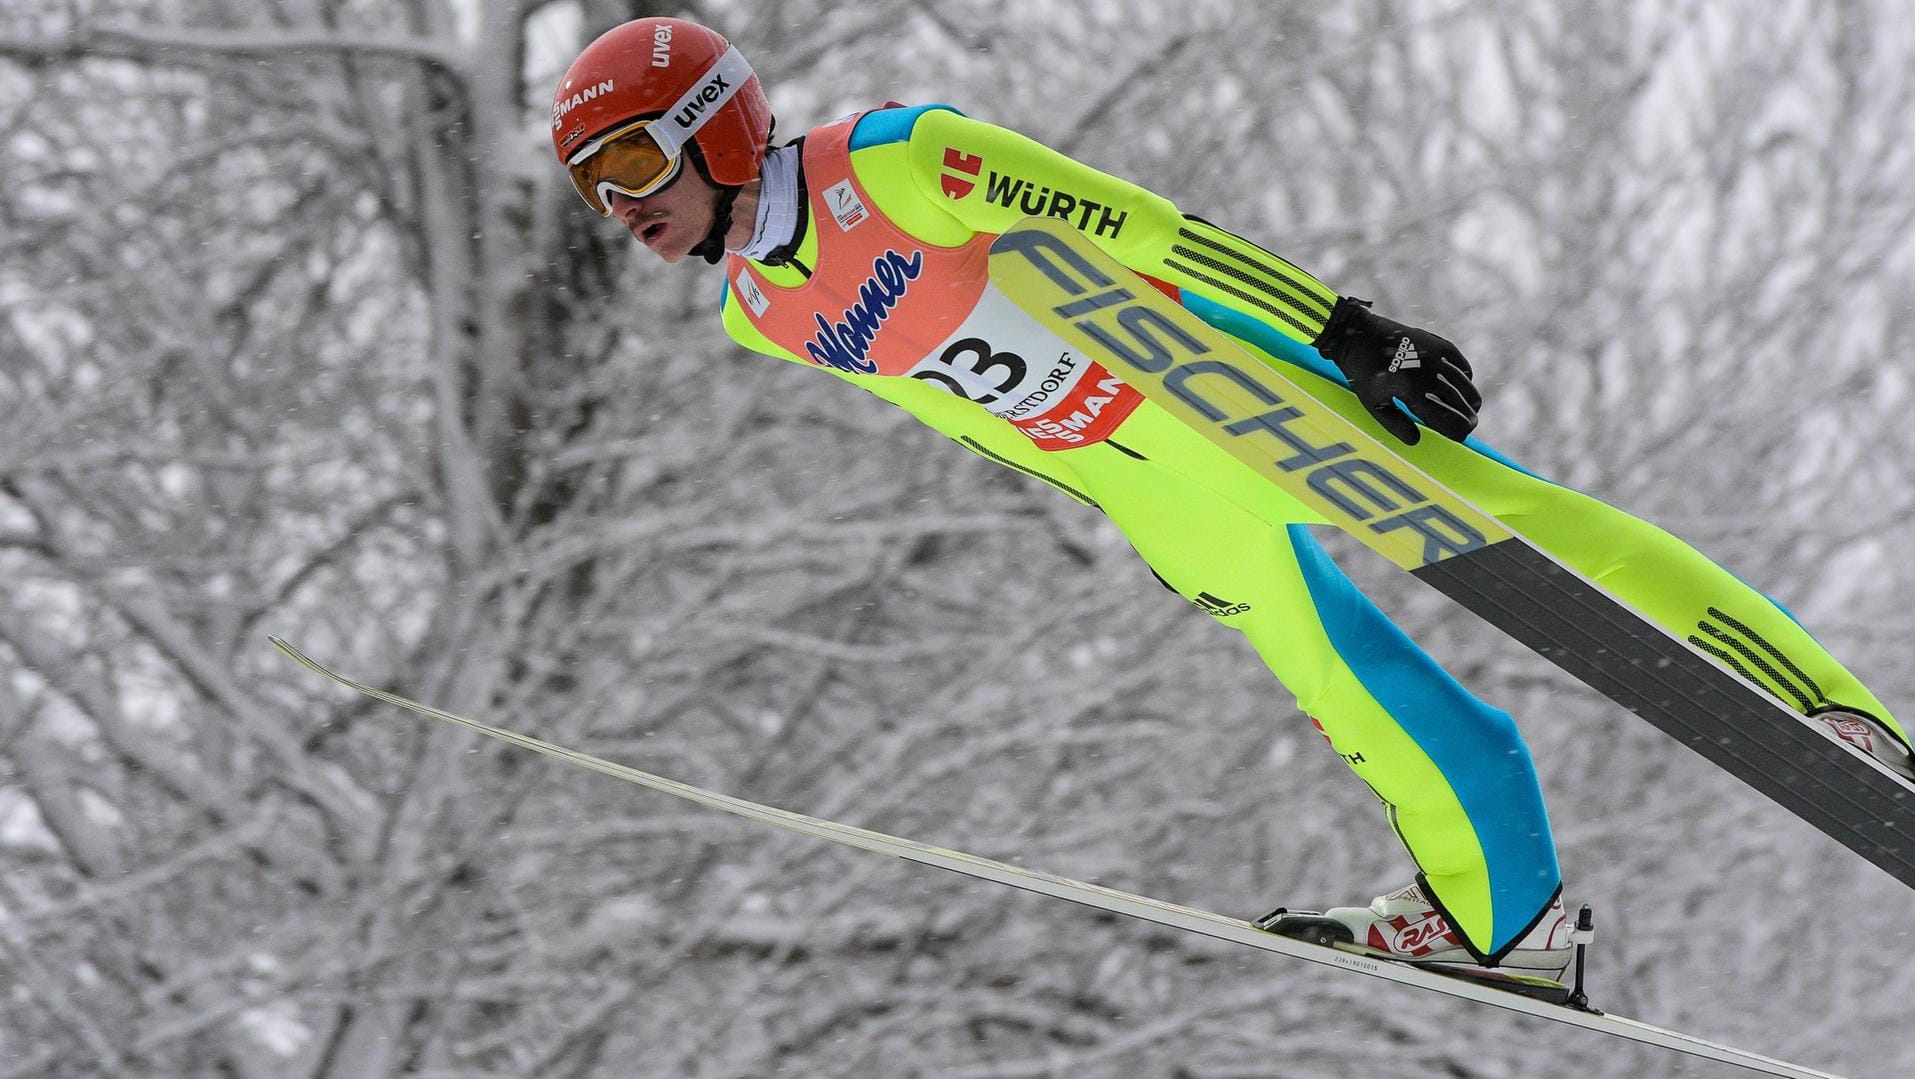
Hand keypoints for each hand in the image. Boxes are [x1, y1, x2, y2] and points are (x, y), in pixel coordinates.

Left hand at [1312, 297, 1480, 444]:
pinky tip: (1463, 385)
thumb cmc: (1363, 374)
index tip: (1461, 438)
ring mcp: (1435, 356)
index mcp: (1411, 390)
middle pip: (1457, 401)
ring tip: (1474, 409)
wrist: (1358, 335)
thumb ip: (1395, 424)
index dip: (1455, 430)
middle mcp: (1428, 372)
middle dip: (1467, 417)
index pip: (1442, 417)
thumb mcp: (1374, 403)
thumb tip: (1416, 441)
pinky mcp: (1437, 343)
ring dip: (1470, 398)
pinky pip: (1459, 364)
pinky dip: (1465, 376)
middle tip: (1472, 426)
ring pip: (1463, 383)